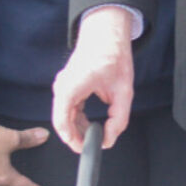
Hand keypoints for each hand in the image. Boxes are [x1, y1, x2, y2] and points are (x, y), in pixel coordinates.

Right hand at [52, 7, 134, 152]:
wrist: (107, 35)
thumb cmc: (114, 58)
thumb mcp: (123, 92)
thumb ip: (118, 120)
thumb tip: (109, 140)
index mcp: (72, 86)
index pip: (62, 121)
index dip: (72, 140)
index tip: (84, 149)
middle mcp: (62, 86)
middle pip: (62, 120)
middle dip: (76, 136)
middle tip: (91, 146)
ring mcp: (62, 84)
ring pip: (64, 115)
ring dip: (76, 128)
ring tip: (93, 136)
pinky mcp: (66, 84)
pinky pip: (67, 107)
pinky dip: (76, 118)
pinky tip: (89, 124)